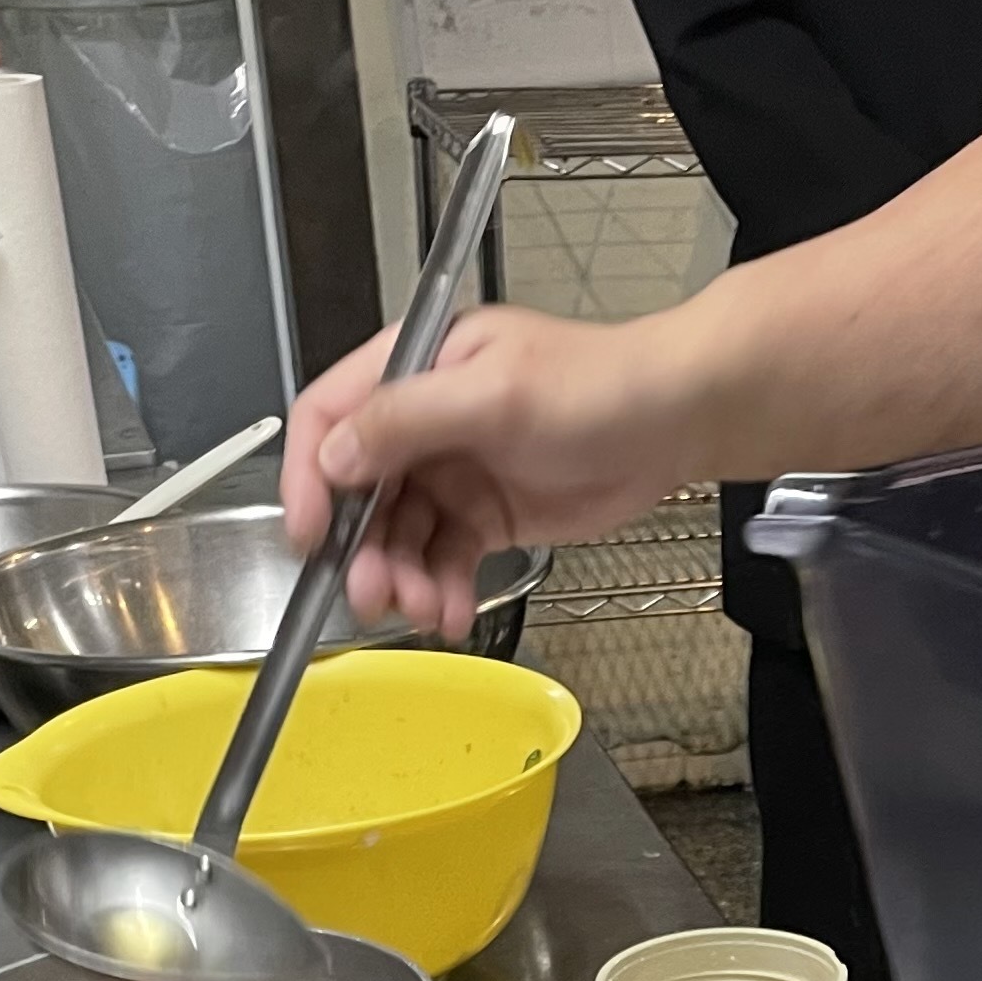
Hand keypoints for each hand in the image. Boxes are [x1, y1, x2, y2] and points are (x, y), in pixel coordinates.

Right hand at [281, 305, 708, 640]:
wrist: (672, 422)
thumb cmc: (597, 385)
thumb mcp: (494, 395)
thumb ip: (406, 420)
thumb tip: (334, 456)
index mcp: (414, 367)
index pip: (330, 416)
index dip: (308, 475)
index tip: (310, 532)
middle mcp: (424, 420)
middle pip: (358, 490)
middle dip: (361, 547)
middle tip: (372, 593)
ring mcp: (452, 471)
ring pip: (399, 536)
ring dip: (403, 578)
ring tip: (426, 609)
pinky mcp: (484, 516)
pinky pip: (443, 560)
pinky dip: (442, 589)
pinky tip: (452, 612)